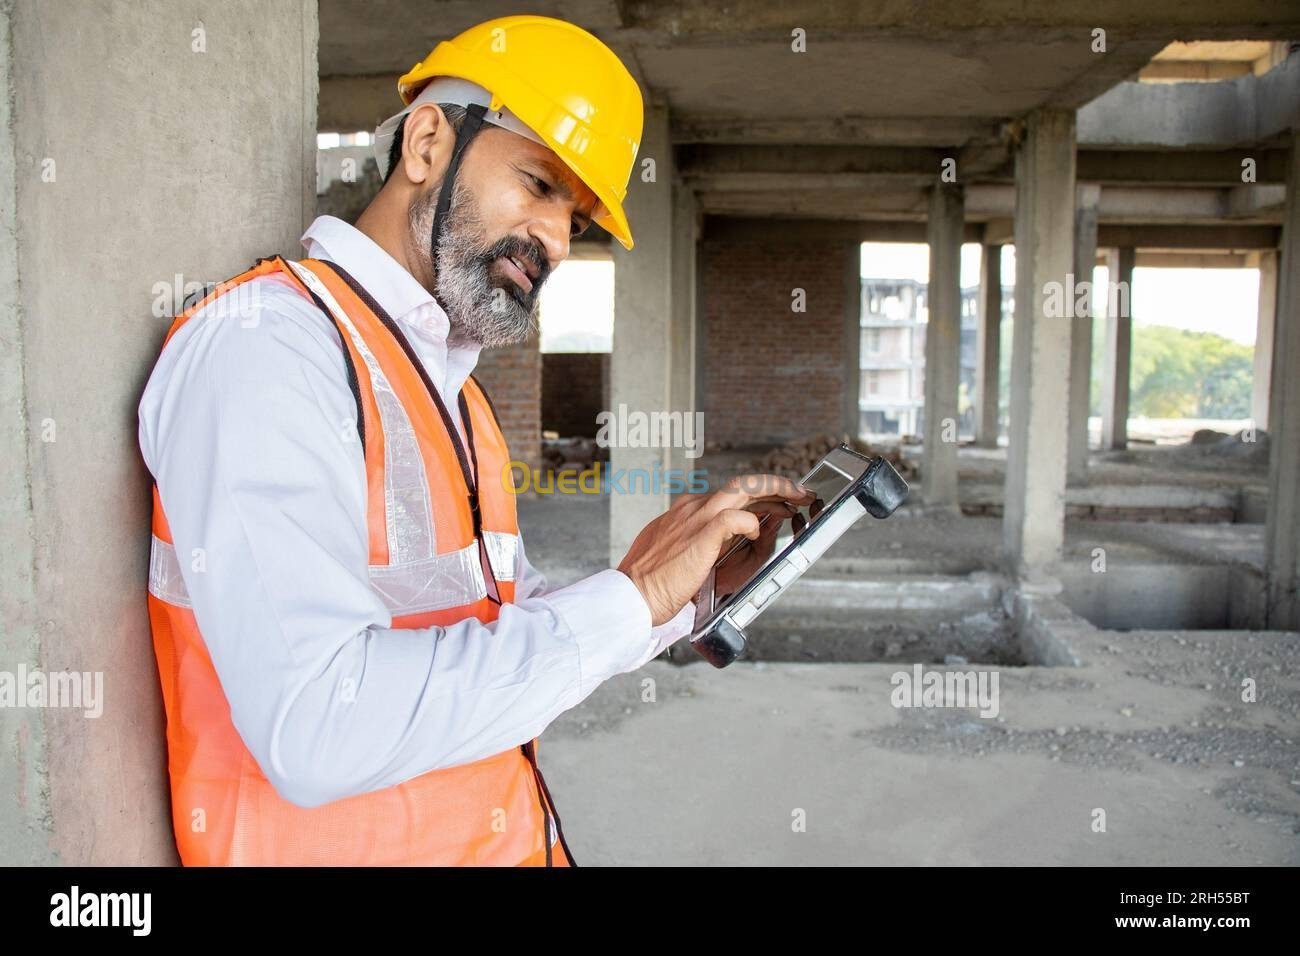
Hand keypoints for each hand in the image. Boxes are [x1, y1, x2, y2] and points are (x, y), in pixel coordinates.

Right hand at [617, 474, 814, 625]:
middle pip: (742, 484)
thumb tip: (749, 534)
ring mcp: (695, 518)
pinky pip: (733, 518)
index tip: (779, 501)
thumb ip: (714, 543)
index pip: (731, 493)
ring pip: (742, 488)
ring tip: (797, 498)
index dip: (760, 494)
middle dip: (776, 485)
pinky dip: (751, 522)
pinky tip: (758, 532)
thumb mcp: (686, 556)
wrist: (631, 596)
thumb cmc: (655, 584)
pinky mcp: (700, 536)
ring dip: (775, 490)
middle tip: (799, 493)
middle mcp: (692, 508)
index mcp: (687, 512)